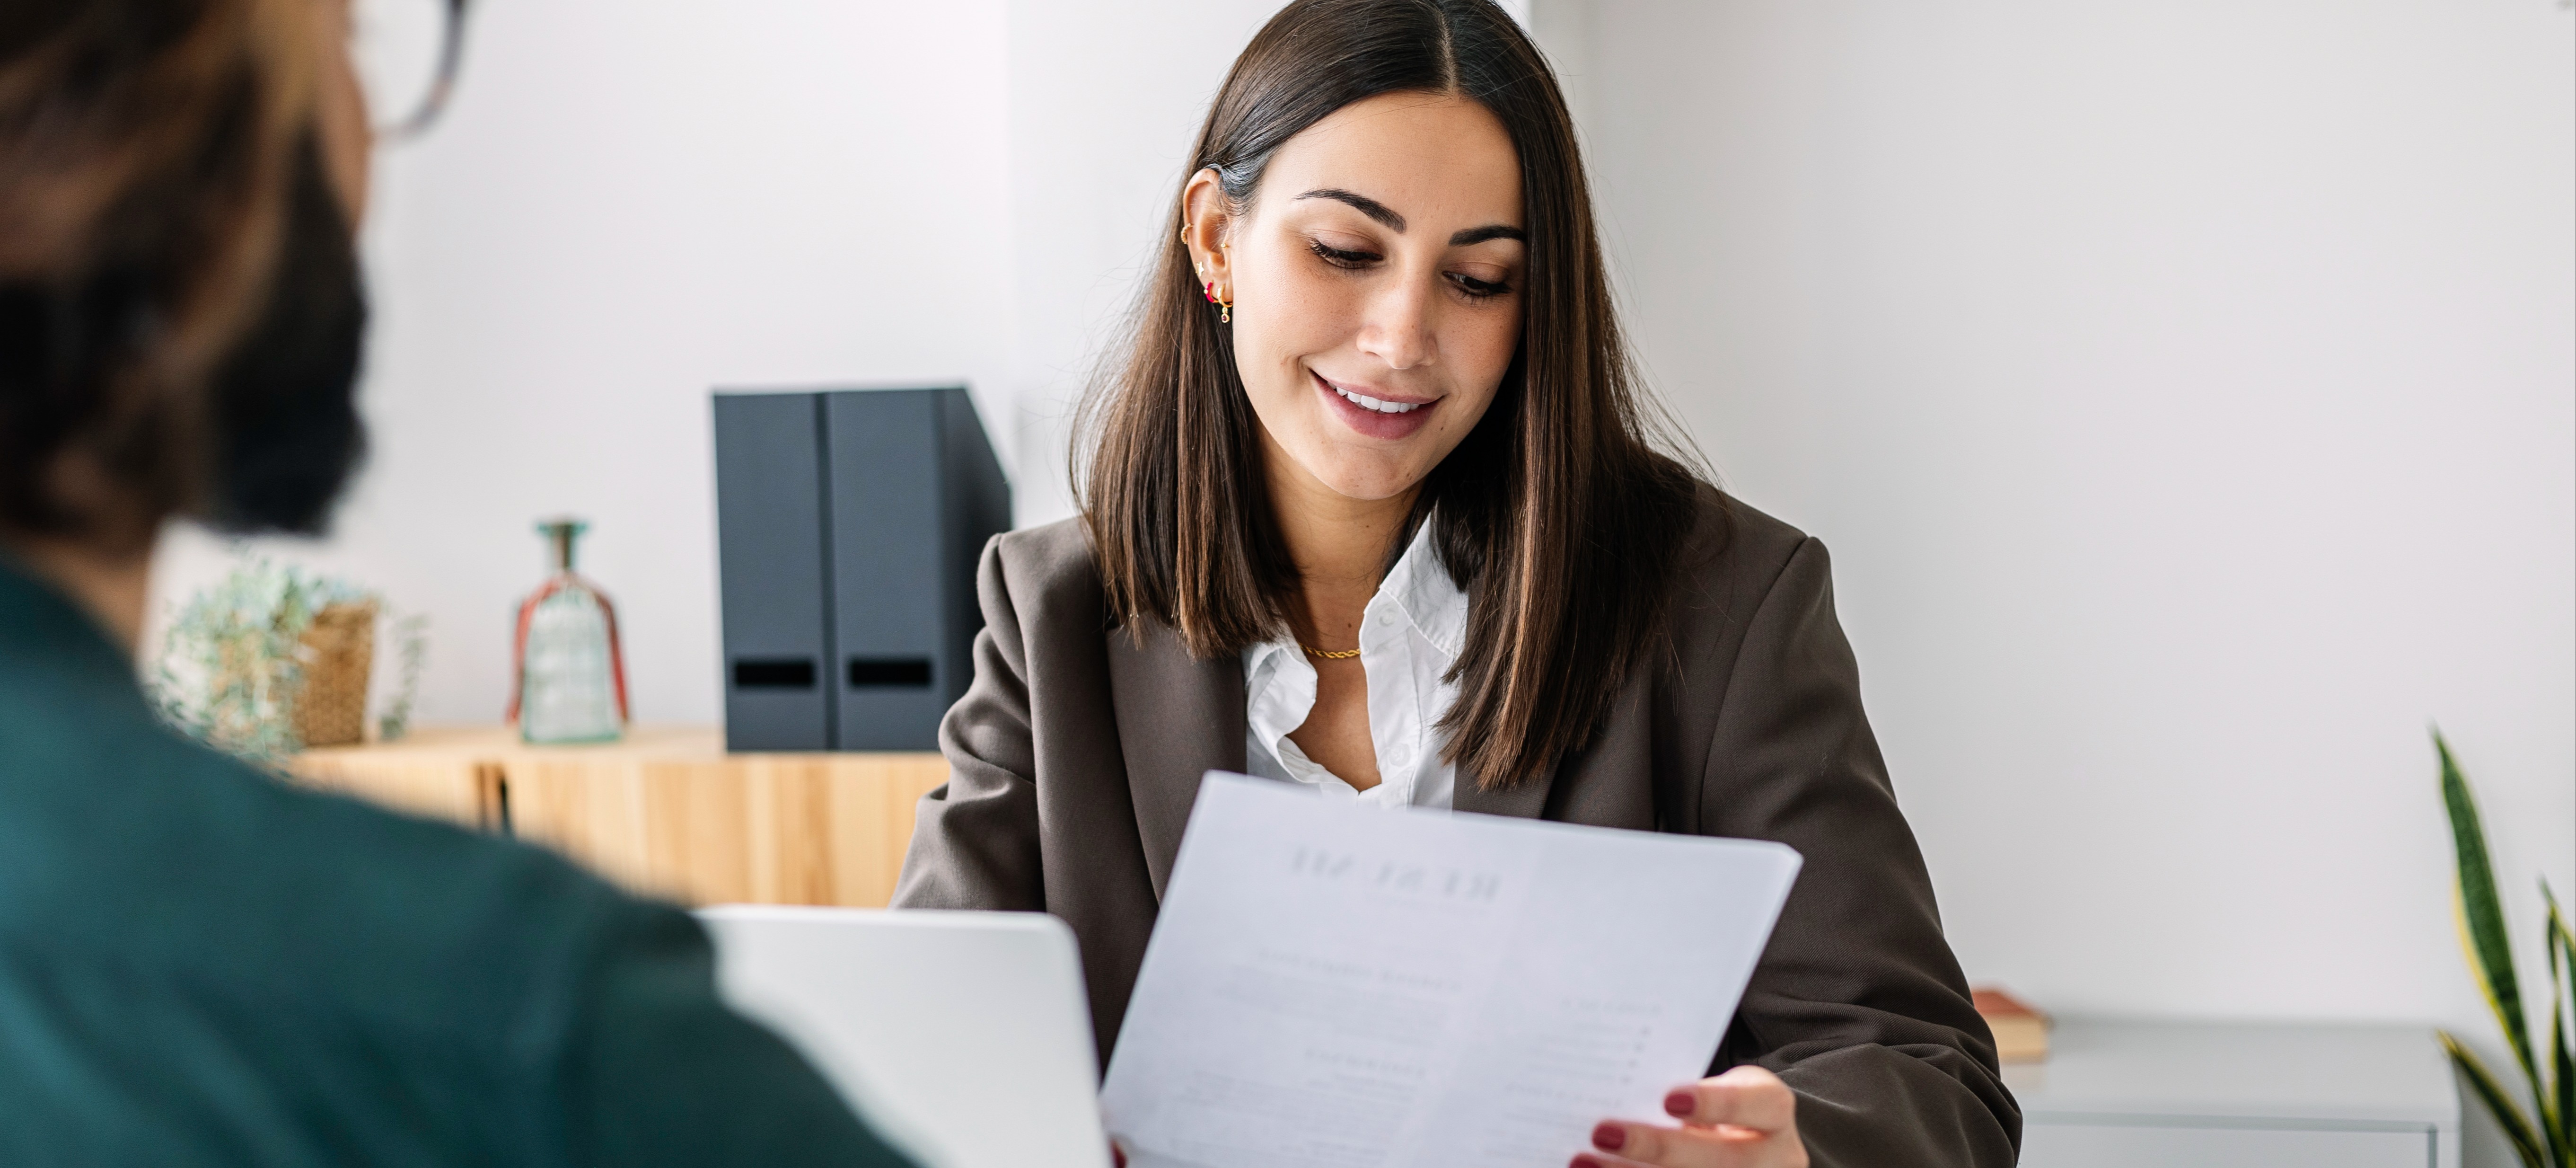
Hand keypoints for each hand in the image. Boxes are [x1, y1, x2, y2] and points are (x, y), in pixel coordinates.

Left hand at [1573, 1065, 1807, 1167]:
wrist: (1755, 1151)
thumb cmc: (1724, 1110)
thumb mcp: (1720, 1091)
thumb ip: (1685, 1094)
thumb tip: (1618, 1094)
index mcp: (1774, 1112)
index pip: (1755, 1105)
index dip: (1714, 1104)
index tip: (1668, 1100)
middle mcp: (1775, 1159)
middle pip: (1720, 1160)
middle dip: (1657, 1147)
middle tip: (1603, 1133)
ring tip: (1582, 1161)